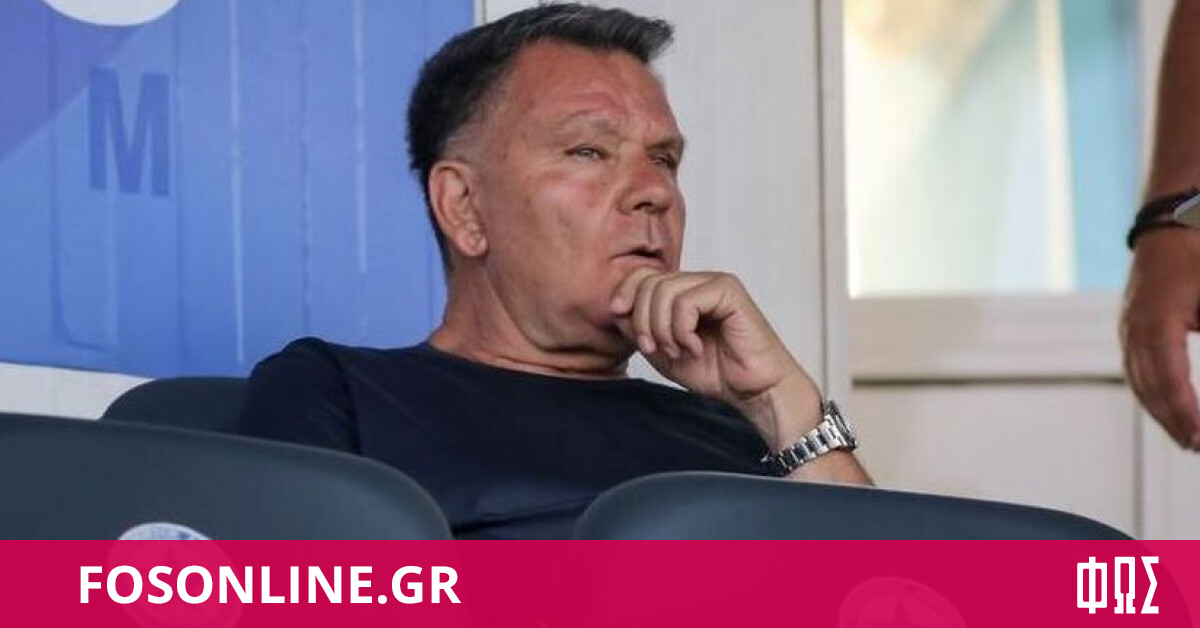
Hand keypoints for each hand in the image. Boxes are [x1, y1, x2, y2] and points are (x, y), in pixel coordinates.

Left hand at [610, 268, 821, 449]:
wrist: (752, 391)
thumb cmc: (714, 372)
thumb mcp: (663, 352)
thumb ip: (640, 330)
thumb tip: (619, 309)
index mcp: (682, 292)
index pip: (643, 275)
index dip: (625, 291)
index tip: (619, 315)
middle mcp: (698, 282)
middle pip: (649, 282)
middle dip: (643, 319)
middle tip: (655, 348)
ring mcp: (714, 284)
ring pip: (665, 290)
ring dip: (662, 328)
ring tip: (678, 351)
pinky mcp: (729, 292)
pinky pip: (687, 301)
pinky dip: (683, 330)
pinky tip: (696, 347)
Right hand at [1121, 228, 1199, 449]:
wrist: (1170, 225)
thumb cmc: (1199, 254)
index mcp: (1158, 320)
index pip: (1170, 379)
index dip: (1187, 412)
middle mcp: (1135, 328)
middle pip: (1150, 387)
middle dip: (1174, 421)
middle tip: (1198, 447)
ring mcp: (1128, 328)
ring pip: (1138, 382)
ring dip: (1161, 413)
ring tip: (1186, 438)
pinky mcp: (1130, 328)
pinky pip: (1135, 370)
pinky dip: (1151, 395)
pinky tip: (1167, 411)